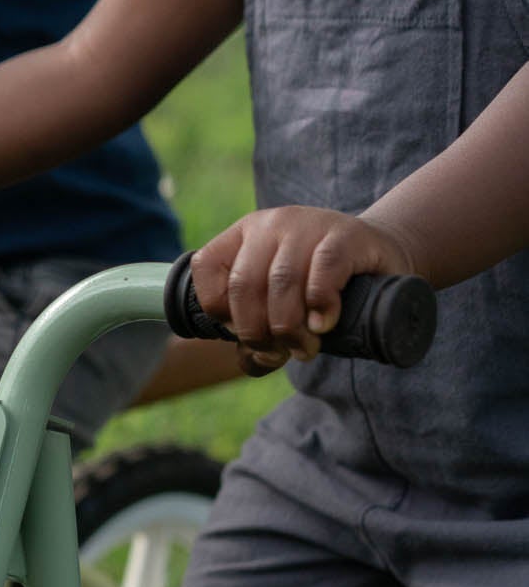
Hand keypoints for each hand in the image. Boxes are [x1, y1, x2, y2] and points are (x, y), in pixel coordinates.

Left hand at [192, 207, 416, 374]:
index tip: (246, 334)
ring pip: (281, 281)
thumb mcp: (281, 301)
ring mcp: (307, 225)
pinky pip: (323, 270)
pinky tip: (323, 324)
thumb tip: (251, 362)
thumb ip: (258, 327)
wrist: (379, 259)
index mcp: (243, 235)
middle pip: (244, 285)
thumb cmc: (322, 287)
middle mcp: (270, 224)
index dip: (221, 313)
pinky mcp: (346, 235)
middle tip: (281, 353)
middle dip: (257, 332)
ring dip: (289, 328)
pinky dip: (319, 304)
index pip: (207, 270)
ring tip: (305, 348)